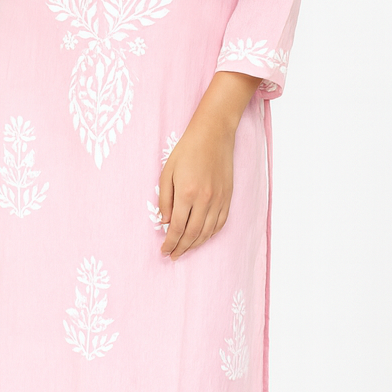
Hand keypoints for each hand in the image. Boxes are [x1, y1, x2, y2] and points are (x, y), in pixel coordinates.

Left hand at [157, 72, 261, 259]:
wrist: (213, 136)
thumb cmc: (186, 151)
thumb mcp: (167, 172)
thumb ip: (164, 199)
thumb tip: (164, 222)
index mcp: (186, 194)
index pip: (176, 228)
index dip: (169, 242)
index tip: (164, 251)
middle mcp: (204, 200)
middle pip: (192, 234)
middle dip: (181, 248)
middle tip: (173, 256)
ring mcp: (219, 200)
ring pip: (207, 232)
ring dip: (195, 244)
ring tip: (185, 250)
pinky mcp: (228, 197)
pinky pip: (220, 223)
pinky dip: (210, 234)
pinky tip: (202, 238)